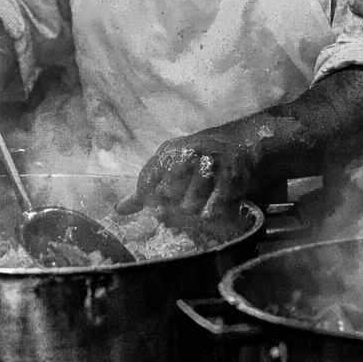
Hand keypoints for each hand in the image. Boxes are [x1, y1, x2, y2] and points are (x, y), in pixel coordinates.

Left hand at [116, 129, 259, 220]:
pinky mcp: (228, 181)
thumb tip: (119, 210)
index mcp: (170, 152)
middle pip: (167, 195)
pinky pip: (211, 208)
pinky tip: (210, 210)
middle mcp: (187, 155)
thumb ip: (146, 188)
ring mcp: (208, 167)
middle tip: (179, 208)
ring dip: (192, 210)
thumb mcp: (171, 165)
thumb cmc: (200, 160)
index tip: (155, 208)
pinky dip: (209, 212)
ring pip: (188, 205)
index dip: (147, 198)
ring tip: (198, 204)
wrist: (242, 148)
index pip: (148, 180)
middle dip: (171, 207)